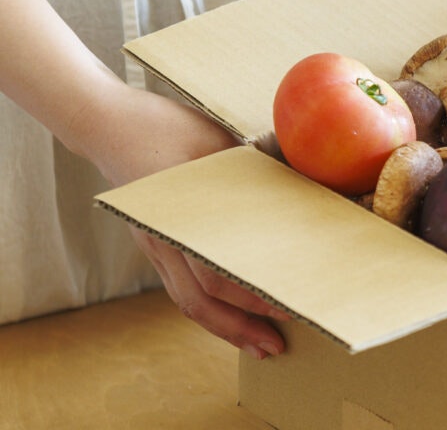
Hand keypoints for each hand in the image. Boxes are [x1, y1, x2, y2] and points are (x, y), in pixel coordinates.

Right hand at [76, 80, 288, 360]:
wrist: (113, 124)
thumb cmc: (171, 127)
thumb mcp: (221, 144)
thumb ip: (256, 169)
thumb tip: (309, 185)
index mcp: (182, 218)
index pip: (217, 276)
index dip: (252, 298)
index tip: (286, 307)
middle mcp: (165, 241)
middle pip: (200, 302)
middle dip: (241, 328)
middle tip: (278, 345)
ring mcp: (157, 246)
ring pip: (188, 301)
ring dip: (225, 326)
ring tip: (261, 343)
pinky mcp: (156, 244)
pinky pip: (182, 287)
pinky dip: (210, 306)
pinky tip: (234, 312)